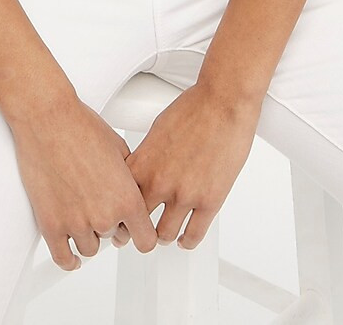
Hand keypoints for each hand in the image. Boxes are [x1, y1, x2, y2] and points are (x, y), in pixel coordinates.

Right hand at [10, 94, 158, 270]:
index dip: (141, 235)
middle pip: (115, 239)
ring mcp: (77, 223)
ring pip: (89, 248)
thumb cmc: (81, 128)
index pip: (146, 240)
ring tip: (82, 211)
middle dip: (111, 224)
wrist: (48, 120)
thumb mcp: (120, 149)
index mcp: (127, 198)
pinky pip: (63, 257)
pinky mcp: (51, 225)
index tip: (136, 232)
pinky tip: (72, 256)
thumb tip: (134, 191)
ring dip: (88, 234)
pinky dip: (69, 260)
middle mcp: (104, 216)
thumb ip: (131, 179)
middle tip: (100, 203)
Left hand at [118, 81, 262, 249]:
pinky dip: (187, 241)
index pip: (119, 199)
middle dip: (135, 230)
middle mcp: (159, 182)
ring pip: (164, 235)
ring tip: (162, 235)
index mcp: (143, 163)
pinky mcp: (210, 201)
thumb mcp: (157, 130)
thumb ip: (147, 157)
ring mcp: (185, 194)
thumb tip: (142, 171)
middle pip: (137, 222)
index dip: (118, 211)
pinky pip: (193, 234)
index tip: (119, 217)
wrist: (223, 102)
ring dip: (162, 237)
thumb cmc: (193, 109)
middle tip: (136, 233)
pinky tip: (185, 238)